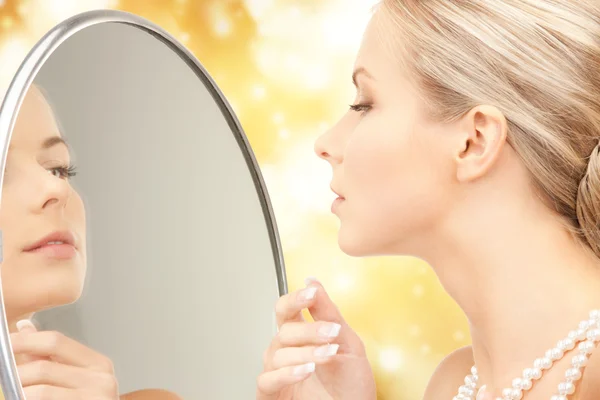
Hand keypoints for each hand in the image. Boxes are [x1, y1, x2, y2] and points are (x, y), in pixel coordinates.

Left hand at [11, 319, 118, 398]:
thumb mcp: (75, 380)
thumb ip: (48, 356)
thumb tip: (24, 327)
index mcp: (99, 364)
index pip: (56, 342)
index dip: (25, 341)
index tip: (6, 343)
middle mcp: (102, 380)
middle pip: (43, 368)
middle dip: (14, 373)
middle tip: (3, 375)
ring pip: (39, 391)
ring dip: (17, 392)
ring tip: (12, 392)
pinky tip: (23, 398)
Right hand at [256, 277, 376, 399]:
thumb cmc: (351, 386)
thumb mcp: (347, 343)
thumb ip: (328, 313)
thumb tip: (313, 282)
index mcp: (301, 336)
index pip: (287, 309)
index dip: (296, 299)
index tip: (311, 293)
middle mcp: (287, 352)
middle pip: (284, 329)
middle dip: (310, 330)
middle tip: (332, 333)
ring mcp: (278, 373)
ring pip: (278, 353)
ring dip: (306, 352)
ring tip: (328, 355)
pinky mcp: (272, 394)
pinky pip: (268, 379)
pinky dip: (286, 373)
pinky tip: (305, 370)